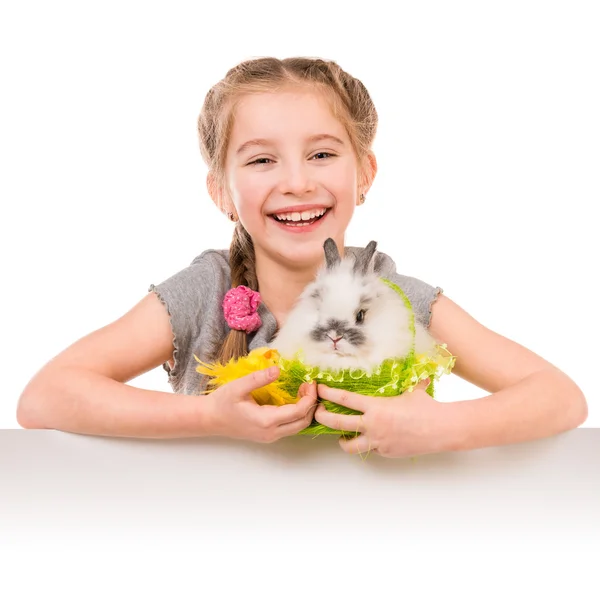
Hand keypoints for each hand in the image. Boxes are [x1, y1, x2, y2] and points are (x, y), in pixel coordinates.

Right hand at [208, 366, 317, 442]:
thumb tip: (278, 369)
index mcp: (266, 421)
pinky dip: (298, 414)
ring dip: (305, 410)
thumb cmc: (222, 403)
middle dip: (311, 404)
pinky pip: (290, 427)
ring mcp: (270, 436)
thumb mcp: (238, 387)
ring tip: (303, 390)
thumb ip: (259, 378)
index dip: (309, 397)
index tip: (310, 382)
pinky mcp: (268, 435)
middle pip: (303, 422)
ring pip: (298, 427)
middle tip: (309, 385)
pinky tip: (294, 399)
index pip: (298, 412)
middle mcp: (271, 432)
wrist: (209, 420)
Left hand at [314, 378, 450, 457]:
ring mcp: (378, 441)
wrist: (442, 429)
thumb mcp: (413, 392)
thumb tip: (417, 375)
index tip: (320, 390)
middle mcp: (372, 425)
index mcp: (375, 407)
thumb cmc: (427, 408)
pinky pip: (372, 449)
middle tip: (317, 414)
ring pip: (350, 446)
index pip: (345, 399)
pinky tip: (375, 439)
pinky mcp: (386, 452)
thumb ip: (408, 385)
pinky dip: (370, 444)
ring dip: (343, 441)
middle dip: (323, 418)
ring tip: (342, 437)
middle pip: (338, 423)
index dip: (329, 394)